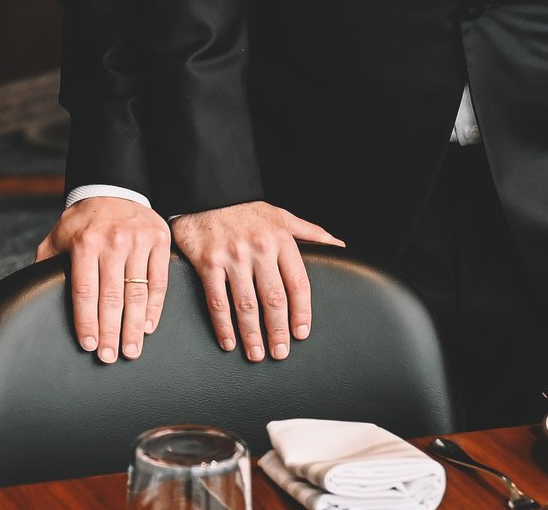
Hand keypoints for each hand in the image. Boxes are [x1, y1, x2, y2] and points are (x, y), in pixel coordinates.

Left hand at [36, 196, 171, 363]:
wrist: (113, 190)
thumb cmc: (83, 221)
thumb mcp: (58, 236)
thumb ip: (46, 264)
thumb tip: (31, 292)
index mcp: (85, 243)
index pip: (85, 292)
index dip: (87, 322)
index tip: (88, 345)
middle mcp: (113, 242)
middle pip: (112, 298)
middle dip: (110, 333)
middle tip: (109, 357)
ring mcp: (138, 241)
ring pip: (137, 294)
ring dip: (134, 327)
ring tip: (131, 350)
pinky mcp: (159, 241)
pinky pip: (159, 282)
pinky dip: (154, 308)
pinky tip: (147, 326)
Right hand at [171, 201, 342, 362]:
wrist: (207, 192)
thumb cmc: (246, 209)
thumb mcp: (282, 216)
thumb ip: (311, 233)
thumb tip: (340, 246)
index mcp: (280, 239)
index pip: (298, 283)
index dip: (302, 312)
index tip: (301, 333)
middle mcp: (259, 248)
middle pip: (274, 299)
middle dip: (278, 330)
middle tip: (280, 352)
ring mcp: (232, 256)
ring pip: (246, 305)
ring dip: (252, 334)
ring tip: (257, 354)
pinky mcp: (208, 262)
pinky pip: (217, 300)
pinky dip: (223, 325)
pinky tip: (229, 341)